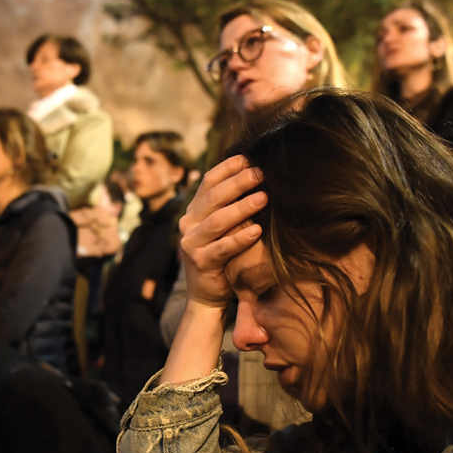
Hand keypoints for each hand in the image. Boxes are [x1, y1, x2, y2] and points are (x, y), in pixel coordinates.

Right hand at [178, 155, 265, 310]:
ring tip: (264, 198)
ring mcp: (192, 244)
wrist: (207, 295)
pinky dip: (240, 239)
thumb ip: (230, 205)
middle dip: (239, 182)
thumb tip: (255, 174)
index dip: (228, 168)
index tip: (250, 157)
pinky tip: (257, 231)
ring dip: (242, 208)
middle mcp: (189, 224)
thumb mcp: (223, 227)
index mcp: (194, 211)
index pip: (209, 181)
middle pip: (213, 197)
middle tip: (261, 173)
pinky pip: (222, 248)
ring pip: (217, 220)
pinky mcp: (201, 263)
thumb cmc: (223, 256)